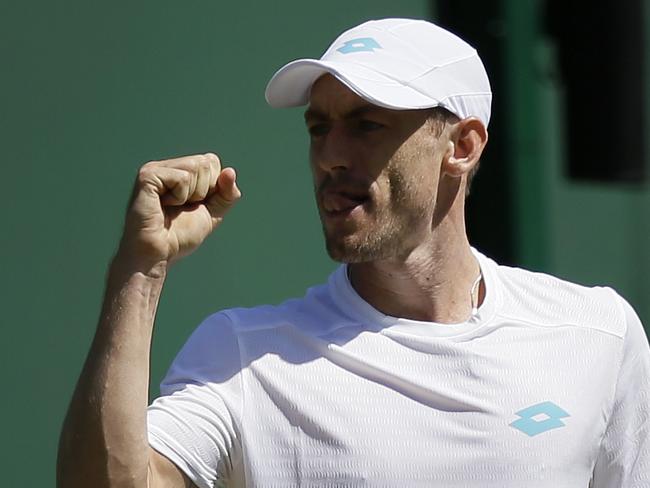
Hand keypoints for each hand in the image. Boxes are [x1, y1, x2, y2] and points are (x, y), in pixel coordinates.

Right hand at [118, 153, 240, 270]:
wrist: (157, 254)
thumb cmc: (179, 236)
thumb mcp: (212, 213)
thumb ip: (226, 194)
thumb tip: (230, 171)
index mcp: (179, 172)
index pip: (212, 161)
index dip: (213, 187)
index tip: (194, 205)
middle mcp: (167, 167)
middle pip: (207, 162)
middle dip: (204, 191)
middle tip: (182, 208)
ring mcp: (155, 169)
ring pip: (196, 167)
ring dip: (192, 195)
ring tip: (172, 207)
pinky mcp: (148, 176)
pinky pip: (182, 178)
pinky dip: (180, 197)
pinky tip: (164, 206)